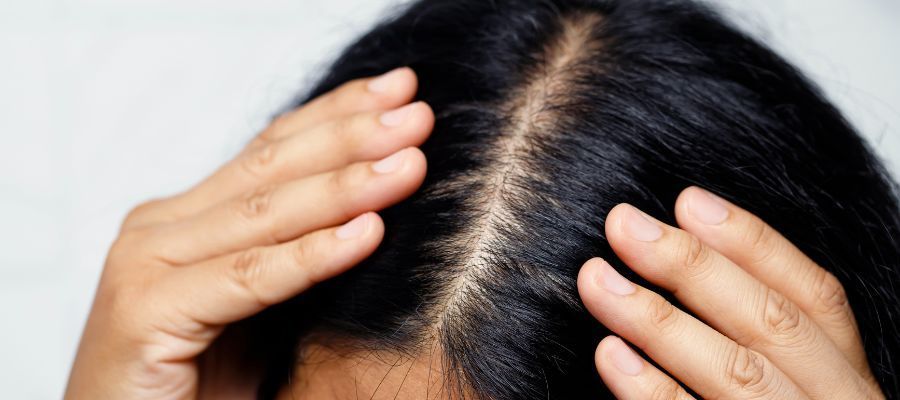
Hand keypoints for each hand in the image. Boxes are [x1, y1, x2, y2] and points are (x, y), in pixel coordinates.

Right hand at [65, 67, 433, 398]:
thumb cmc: (197, 388)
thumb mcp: (260, 309)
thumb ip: (295, 257)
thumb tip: (378, 214)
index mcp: (187, 220)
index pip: (272, 152)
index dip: (337, 114)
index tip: (401, 90)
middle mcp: (159, 230)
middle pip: (270, 169)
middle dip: (351, 136)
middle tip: (420, 114)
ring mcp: (145, 266)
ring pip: (263, 215)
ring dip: (345, 186)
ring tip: (411, 163)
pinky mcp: (143, 314)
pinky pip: (248, 278)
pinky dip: (310, 256)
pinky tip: (367, 234)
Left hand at [577, 187, 884, 398]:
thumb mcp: (801, 392)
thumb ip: (766, 346)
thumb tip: (690, 265)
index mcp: (850, 384)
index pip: (815, 298)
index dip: (753, 242)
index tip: (688, 200)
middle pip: (769, 326)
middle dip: (692, 268)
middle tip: (623, 224)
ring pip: (737, 375)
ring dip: (660, 320)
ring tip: (597, 279)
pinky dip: (655, 394)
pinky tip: (612, 358)